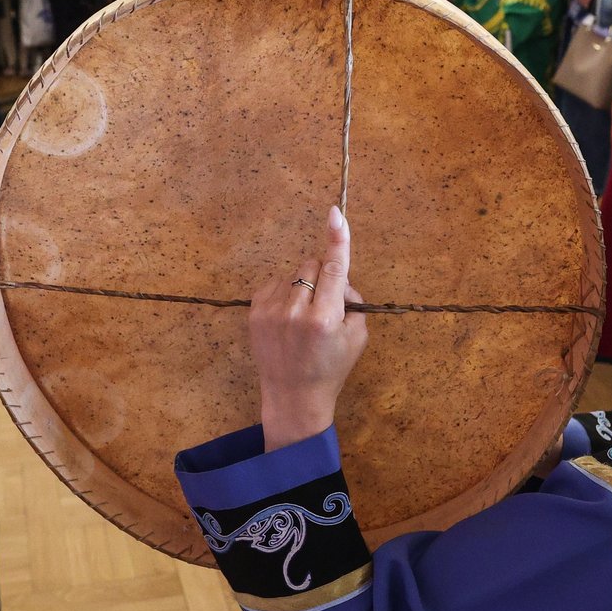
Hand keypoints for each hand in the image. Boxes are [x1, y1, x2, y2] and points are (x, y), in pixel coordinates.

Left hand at [252, 206, 366, 451]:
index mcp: (324, 319)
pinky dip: (285, 294)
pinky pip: (275, 283)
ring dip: (303, 286)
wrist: (293, 396)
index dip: (337, 239)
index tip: (335, 214)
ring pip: (294, 274)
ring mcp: (271, 311)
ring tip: (303, 318)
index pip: (334, 269)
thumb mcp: (357, 337)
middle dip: (323, 276)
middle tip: (325, 305)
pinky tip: (288, 319)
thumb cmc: (331, 367)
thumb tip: (339, 276)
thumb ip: (352, 301)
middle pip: (312, 265)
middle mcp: (296, 312)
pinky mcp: (254, 312)